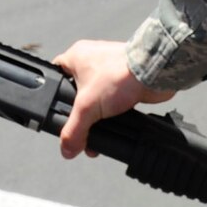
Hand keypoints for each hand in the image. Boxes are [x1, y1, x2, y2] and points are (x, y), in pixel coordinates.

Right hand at [52, 39, 173, 158]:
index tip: (54, 113)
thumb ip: (74, 130)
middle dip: (78, 116)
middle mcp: (91, 62)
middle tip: (78, 131)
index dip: (52, 96)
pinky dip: (110, 115)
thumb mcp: (87, 107)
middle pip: (76, 93)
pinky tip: (111, 128)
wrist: (153, 74)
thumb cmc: (120, 74)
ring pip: (95, 99)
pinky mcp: (123, 82)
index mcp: (76, 58)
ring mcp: (108, 72)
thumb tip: (67, 148)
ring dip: (96, 118)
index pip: (54, 76)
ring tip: (95, 136)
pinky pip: (111, 102)